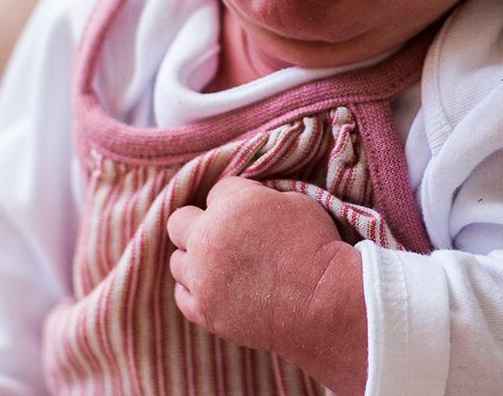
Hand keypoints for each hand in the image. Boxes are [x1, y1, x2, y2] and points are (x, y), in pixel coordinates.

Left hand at [166, 177, 367, 392]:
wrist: (325, 303)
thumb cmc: (318, 249)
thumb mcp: (296, 202)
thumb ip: (259, 197)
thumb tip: (248, 202)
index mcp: (232, 205)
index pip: (217, 190)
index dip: (236, 199)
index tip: (252, 213)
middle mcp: (207, 239)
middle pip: (179, 221)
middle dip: (199, 223)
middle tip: (223, 234)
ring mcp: (202, 279)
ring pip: (177, 261)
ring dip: (195, 259)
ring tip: (221, 265)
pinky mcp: (205, 311)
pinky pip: (182, 295)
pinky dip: (195, 290)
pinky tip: (215, 288)